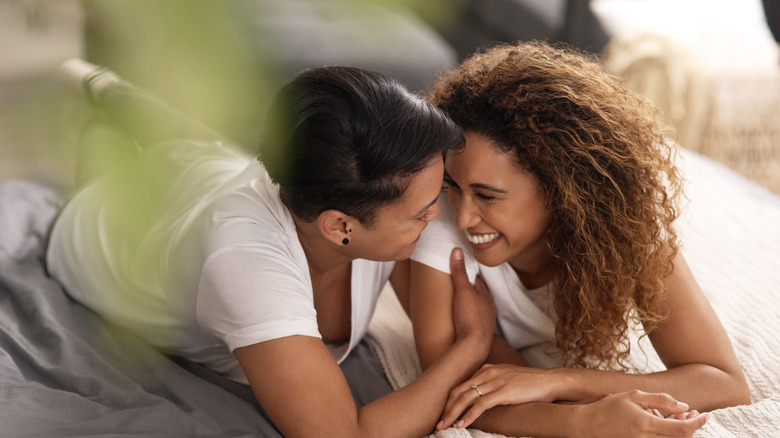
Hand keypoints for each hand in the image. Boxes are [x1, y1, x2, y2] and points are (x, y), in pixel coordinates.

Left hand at [438, 363, 551, 428]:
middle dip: (446, 408)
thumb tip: (481, 398)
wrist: (550, 381)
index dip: (449, 401)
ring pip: (466, 398)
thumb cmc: (530, 383)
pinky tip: (462, 424)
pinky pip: (481, 405)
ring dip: (453, 414)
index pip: (461, 386)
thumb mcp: (506, 379)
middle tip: (437, 423)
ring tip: (444, 426)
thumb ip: (492, 384)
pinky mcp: (503, 391)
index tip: (442, 414)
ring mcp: (495, 381)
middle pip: (459, 391)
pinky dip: (469, 415)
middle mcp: (487, 373)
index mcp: (486, 369)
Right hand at [449, 248, 494, 347]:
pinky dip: (466, 319)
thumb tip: (457, 250)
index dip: (467, 275)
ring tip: (455, 304)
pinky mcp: (479, 334)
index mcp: (486, 296)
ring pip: (476, 309)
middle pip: (477, 295)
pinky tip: (459, 321)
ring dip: (467, 306)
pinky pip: (472, 322)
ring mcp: (485, 322)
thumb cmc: (470, 318)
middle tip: (454, 287)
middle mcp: (489, 309)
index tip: (458, 271)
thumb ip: (459, 272)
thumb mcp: (462, 291)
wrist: (474, 348)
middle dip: (467, 291)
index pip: (477, 281)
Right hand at [573, 391, 708, 437]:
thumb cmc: (610, 408)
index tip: (706, 414)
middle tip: (693, 413)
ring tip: (677, 416)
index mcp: (646, 425)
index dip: (698, 423)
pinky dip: (670, 434)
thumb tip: (684, 406)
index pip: (683, 430)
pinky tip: (666, 423)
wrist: (590, 425)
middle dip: (692, 425)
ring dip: (681, 430)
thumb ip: (661, 400)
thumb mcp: (634, 396)